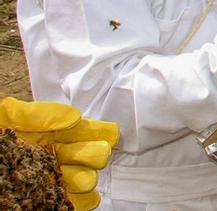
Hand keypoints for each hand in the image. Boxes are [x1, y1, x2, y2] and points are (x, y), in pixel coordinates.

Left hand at [0, 97, 118, 210]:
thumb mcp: (6, 116)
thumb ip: (39, 114)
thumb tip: (75, 118)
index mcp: (48, 133)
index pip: (85, 131)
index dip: (99, 133)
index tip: (108, 135)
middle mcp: (54, 156)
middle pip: (91, 156)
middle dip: (94, 156)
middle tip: (93, 156)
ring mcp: (49, 180)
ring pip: (84, 181)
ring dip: (85, 179)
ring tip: (78, 179)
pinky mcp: (44, 201)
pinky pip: (71, 203)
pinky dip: (80, 201)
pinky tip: (80, 197)